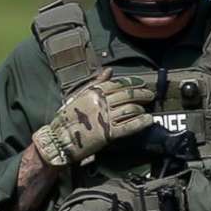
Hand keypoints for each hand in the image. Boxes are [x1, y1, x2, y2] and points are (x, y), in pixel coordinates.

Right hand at [32, 68, 154, 169]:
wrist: (59, 139)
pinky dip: (140, 122)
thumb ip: (95, 82)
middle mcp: (101, 102)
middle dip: (142, 93)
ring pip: (129, 109)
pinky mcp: (108, 133)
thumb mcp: (78, 95)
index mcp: (93, 92)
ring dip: (141, 107)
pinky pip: (128, 126)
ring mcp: (105, 117)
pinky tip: (148, 120)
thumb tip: (109, 70)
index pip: (118, 83)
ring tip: (147, 107)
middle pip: (127, 95)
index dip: (132, 82)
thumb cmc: (67, 118)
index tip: (141, 83)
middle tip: (150, 94)